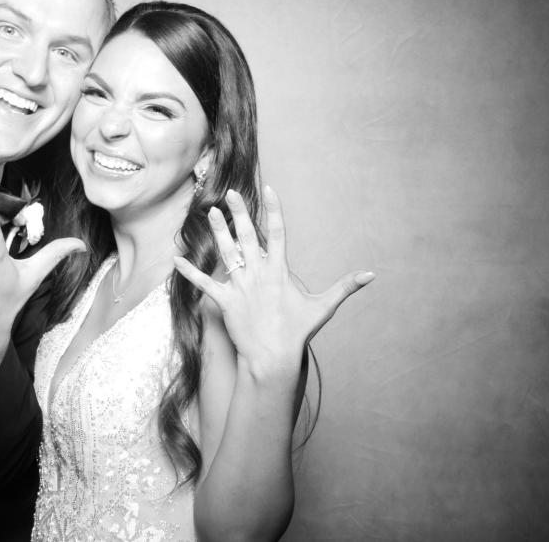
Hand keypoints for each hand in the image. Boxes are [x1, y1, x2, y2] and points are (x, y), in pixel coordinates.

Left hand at [173, 186, 373, 375]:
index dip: (273, 209)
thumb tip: (371, 274)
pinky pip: (204, 283)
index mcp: (279, 270)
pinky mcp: (224, 301)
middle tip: (231, 193)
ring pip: (226, 252)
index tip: (268, 189)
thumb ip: (345, 287)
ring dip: (217, 231)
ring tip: (210, 212)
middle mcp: (258, 273)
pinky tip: (176, 259)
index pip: (278, 232)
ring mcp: (239, 286)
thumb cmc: (298, 333)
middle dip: (239, 212)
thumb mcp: (323, 307)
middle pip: (247, 235)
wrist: (272, 358)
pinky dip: (189, 271)